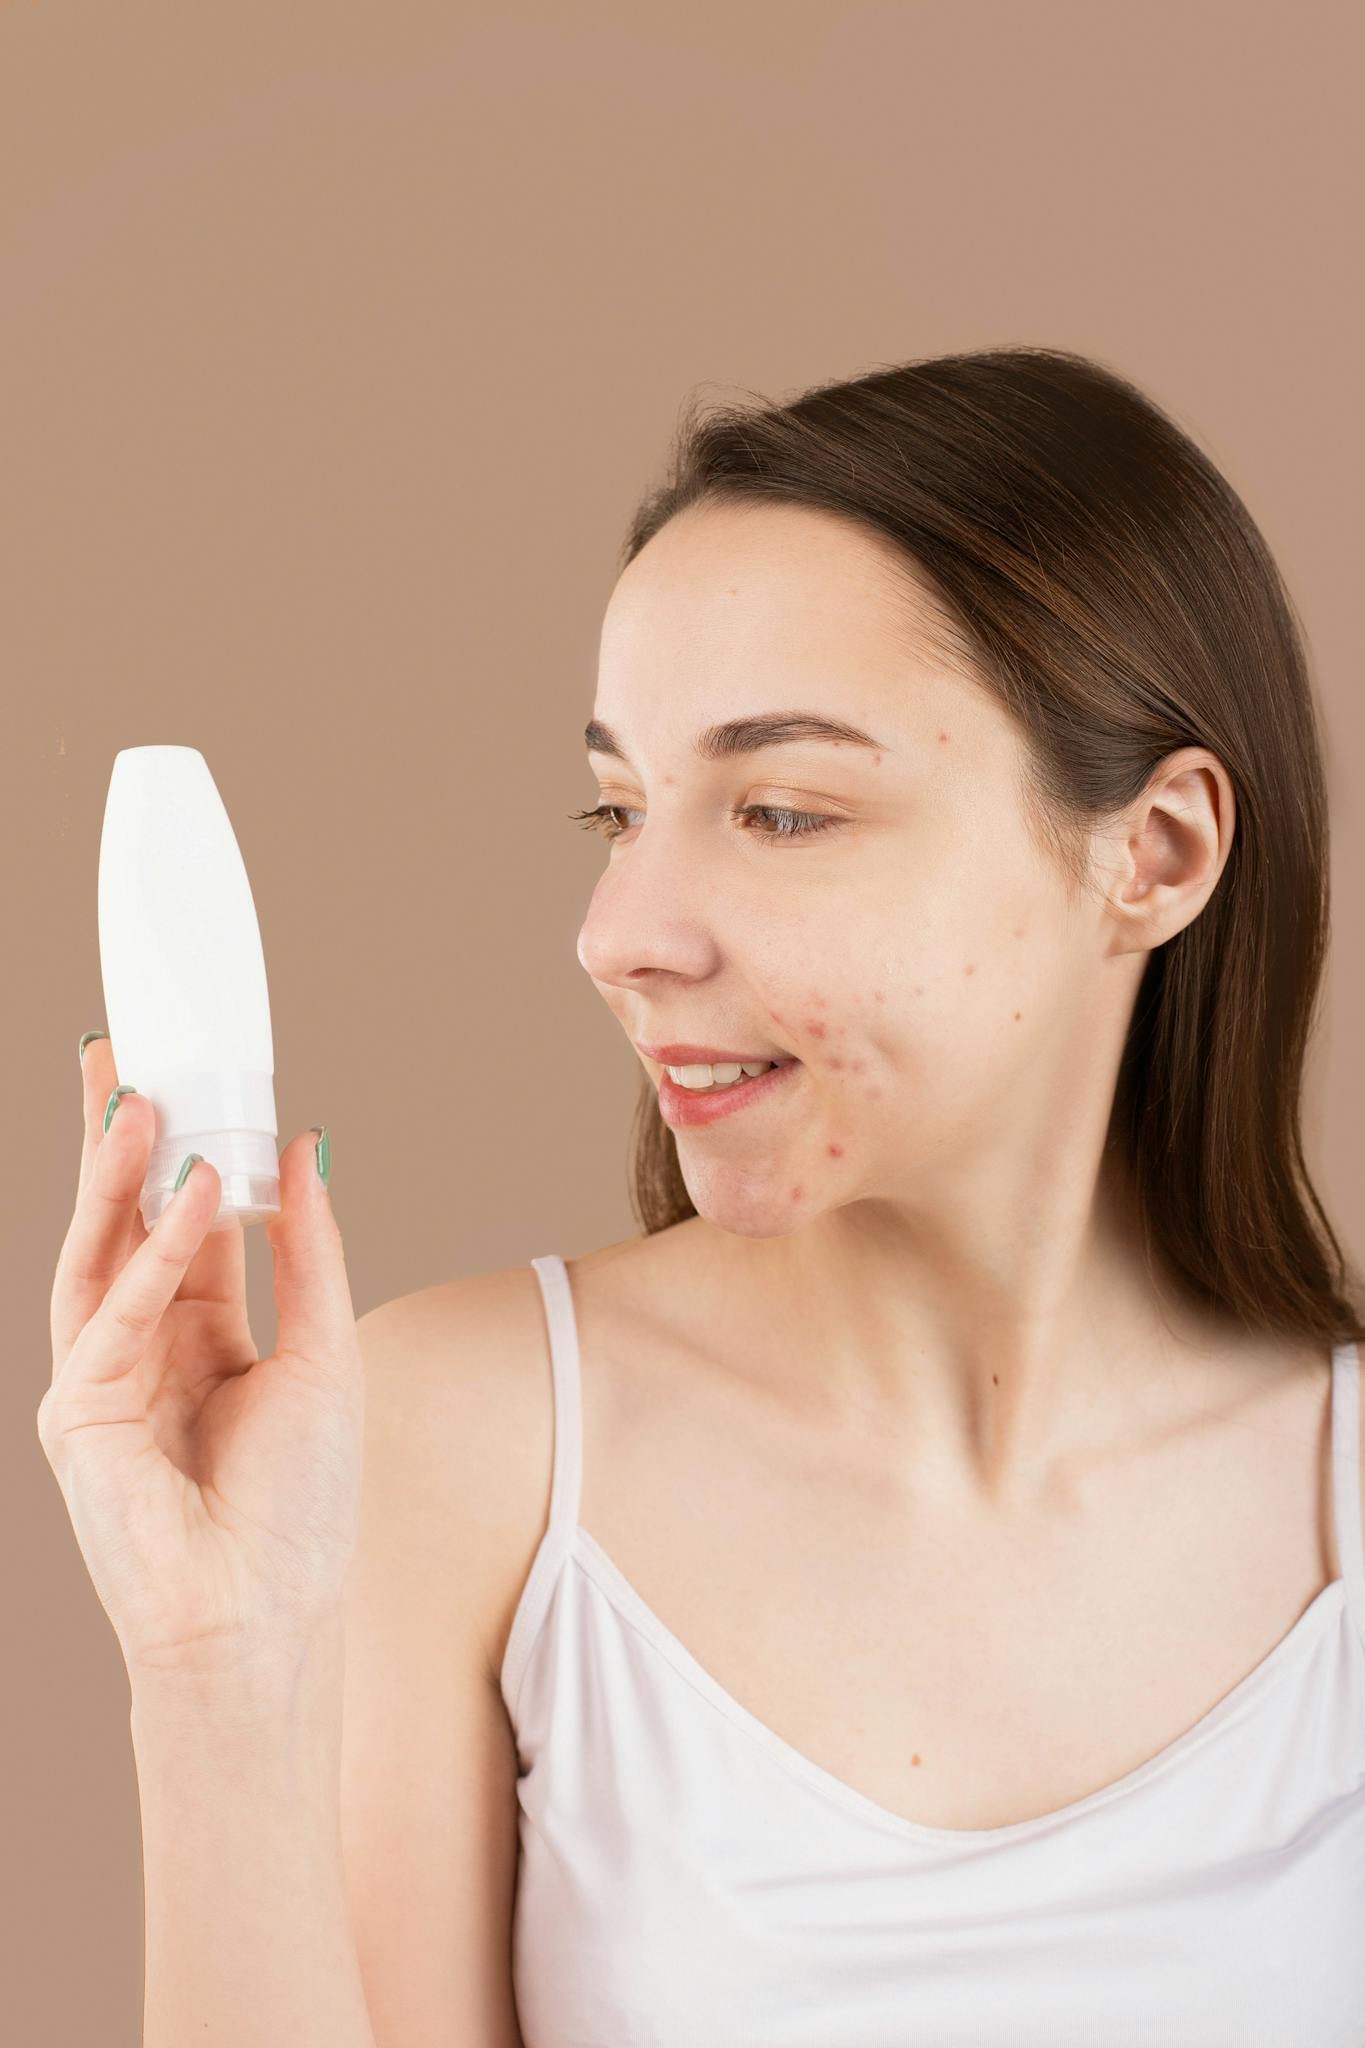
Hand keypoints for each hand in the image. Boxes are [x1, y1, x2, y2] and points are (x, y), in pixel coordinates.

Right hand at [39, 1035, 364, 1683]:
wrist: (266, 1618)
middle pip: (120, 1221)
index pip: (181, 1220)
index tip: (183, 1076)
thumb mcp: (324, 1353)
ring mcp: (102, 1379)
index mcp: (202, 1335)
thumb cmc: (298, 1508)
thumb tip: (305, 1150)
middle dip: (115, 1138)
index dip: (181, 1148)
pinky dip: (154, 1254)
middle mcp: (144, 1348)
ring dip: (117, 1174)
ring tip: (138, 1097)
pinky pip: (116, 1315)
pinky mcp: (82, 1414)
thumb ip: (309, 1252)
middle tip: (119, 1054)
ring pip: (100, 1252)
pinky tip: (188, 1195)